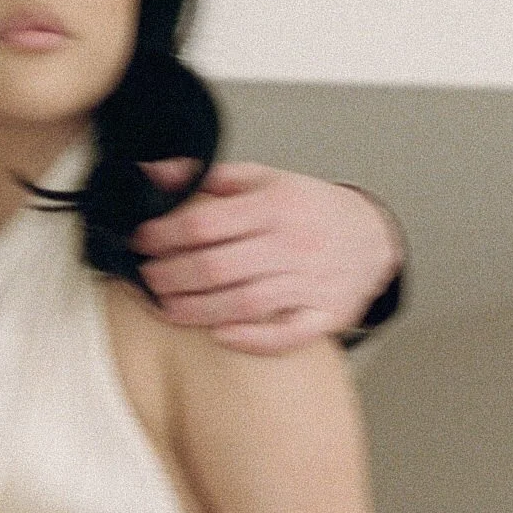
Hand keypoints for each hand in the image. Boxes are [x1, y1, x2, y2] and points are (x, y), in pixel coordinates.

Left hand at [134, 163, 403, 352]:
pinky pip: (284, 335)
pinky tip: (219, 335)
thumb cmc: (310, 209)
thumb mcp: (265, 181)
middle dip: (170, 276)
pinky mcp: (322, 316)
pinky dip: (250, 338)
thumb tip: (153, 173)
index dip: (164, 234)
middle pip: (216, 267)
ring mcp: (309, 283)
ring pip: (242, 303)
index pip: (205, 223)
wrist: (372, 237)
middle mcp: (292, 244)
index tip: (140, 241)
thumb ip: (209, 178)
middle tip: (146, 278)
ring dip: (196, 310)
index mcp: (276, 205)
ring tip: (166, 308)